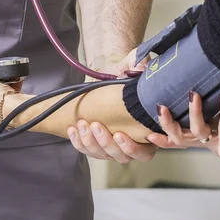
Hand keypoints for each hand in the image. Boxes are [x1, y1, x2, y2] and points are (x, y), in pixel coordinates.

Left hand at [67, 48, 156, 162]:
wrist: (108, 75)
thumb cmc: (123, 73)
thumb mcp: (131, 64)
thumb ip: (138, 63)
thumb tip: (140, 64)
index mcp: (147, 130)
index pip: (145, 151)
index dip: (133, 147)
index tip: (119, 135)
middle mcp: (132, 141)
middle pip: (122, 156)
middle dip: (106, 142)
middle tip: (96, 125)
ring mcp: (113, 145)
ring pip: (103, 154)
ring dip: (90, 142)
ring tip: (82, 124)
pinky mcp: (97, 143)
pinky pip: (88, 149)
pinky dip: (79, 142)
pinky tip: (72, 129)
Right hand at [148, 89, 219, 165]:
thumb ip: (217, 87)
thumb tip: (206, 63)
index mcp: (202, 130)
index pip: (176, 132)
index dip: (160, 131)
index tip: (144, 123)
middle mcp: (206, 140)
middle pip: (177, 136)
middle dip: (166, 123)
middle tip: (160, 106)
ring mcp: (217, 146)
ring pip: (196, 132)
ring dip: (193, 113)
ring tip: (194, 95)